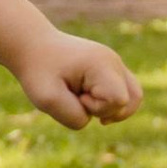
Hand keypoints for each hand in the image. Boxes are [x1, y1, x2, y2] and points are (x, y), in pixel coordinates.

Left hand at [16, 33, 142, 129]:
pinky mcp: (111, 69)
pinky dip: (110, 103)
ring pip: (134, 97)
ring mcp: (115, 63)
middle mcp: (113, 61)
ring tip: (85, 101)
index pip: (117, 99)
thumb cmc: (38, 72)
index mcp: (101, 64)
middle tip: (80, 98)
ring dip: (112, 108)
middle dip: (107, 110)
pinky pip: (126, 93)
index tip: (76, 95)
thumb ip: (74, 117)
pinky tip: (87, 100)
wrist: (32, 47)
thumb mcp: (47, 99)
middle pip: (132, 99)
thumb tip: (94, 120)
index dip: (97, 107)